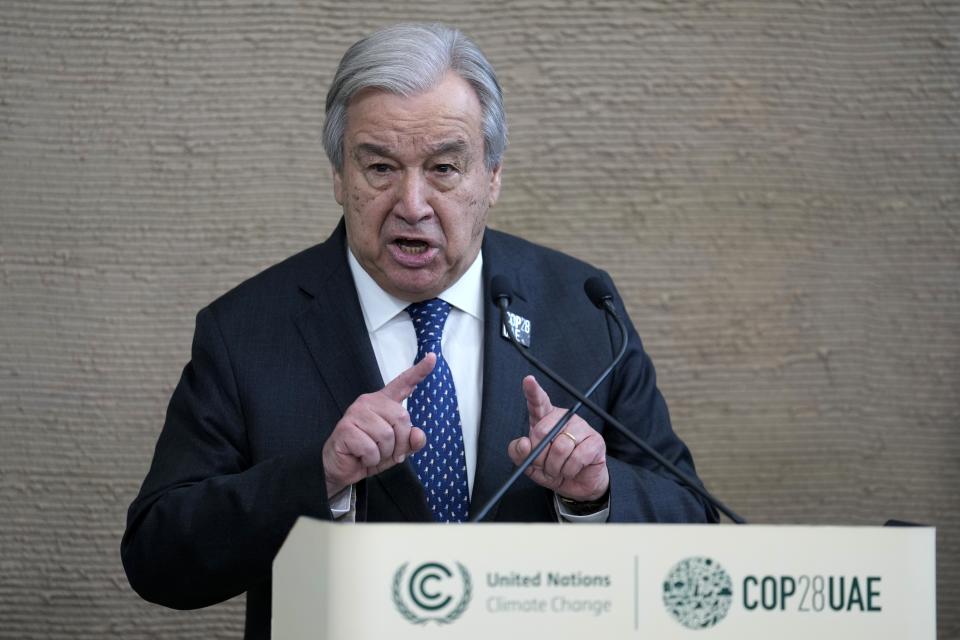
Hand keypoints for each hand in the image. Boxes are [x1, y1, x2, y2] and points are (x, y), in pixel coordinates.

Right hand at [322, 353, 435, 496]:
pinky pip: (371, 448)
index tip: (432, 357)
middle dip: (399, 443)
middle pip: (401, 417)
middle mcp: (369, 402)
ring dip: (383, 453)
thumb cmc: (370, 454)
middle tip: (386, 452)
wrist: (342, 470)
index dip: (419, 371)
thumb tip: (418, 434)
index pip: (403, 383)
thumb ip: (411, 441)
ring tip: (371, 454)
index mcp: (384, 403)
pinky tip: (361, 457)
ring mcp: (356, 413)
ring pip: (387, 435)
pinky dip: (370, 459)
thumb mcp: (397, 450)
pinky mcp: (346, 428)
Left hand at [507, 375, 608, 501]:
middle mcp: (564, 419)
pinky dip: (570, 470)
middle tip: (543, 465)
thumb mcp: (529, 465)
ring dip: (555, 467)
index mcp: (545, 419)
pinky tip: (572, 470)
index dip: (533, 391)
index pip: (538, 402)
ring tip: (559, 469)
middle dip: (539, 455)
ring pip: (561, 447)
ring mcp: (581, 428)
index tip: (528, 380)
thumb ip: (519, 453)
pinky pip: (577, 457)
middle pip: (543, 430)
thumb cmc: (552, 469)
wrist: (577, 484)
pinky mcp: (595, 441)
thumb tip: (524, 444)